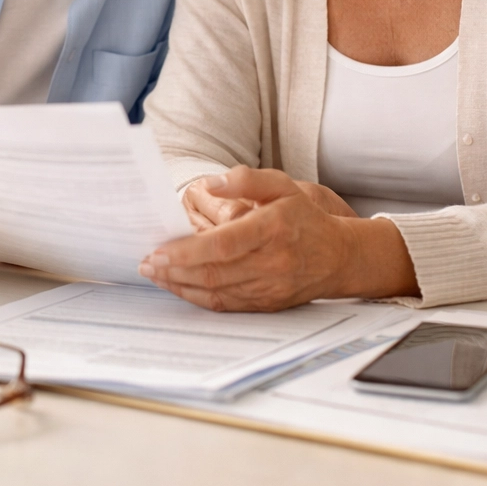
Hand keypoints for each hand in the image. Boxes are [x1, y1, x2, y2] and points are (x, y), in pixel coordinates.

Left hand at [141, 167, 413, 311]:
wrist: (340, 257)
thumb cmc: (305, 217)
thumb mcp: (282, 185)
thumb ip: (245, 180)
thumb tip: (210, 185)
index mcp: (272, 229)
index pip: (221, 245)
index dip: (185, 252)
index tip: (157, 251)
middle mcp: (271, 262)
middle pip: (213, 272)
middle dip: (173, 270)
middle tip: (146, 264)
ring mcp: (270, 287)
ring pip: (217, 292)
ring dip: (181, 285)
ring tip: (155, 274)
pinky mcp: (267, 304)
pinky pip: (227, 305)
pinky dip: (199, 298)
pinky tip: (180, 287)